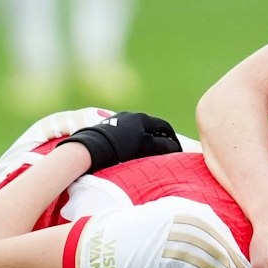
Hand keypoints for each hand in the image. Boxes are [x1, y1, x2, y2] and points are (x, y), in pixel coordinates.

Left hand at [57, 111, 183, 171]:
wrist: (92, 148)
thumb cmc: (121, 148)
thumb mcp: (146, 147)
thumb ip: (163, 146)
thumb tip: (174, 147)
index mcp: (143, 118)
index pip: (164, 126)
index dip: (172, 138)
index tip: (175, 149)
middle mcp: (131, 115)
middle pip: (150, 127)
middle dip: (158, 139)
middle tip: (161, 152)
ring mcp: (118, 119)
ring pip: (137, 130)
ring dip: (143, 139)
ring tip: (144, 152)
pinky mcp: (107, 126)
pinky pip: (125, 133)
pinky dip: (131, 140)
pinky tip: (127, 150)